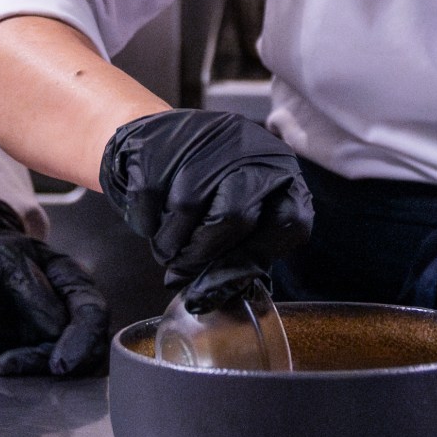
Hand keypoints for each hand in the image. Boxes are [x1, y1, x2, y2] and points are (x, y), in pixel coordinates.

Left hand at [0, 197, 109, 377]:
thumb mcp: (6, 261)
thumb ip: (32, 292)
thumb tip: (56, 331)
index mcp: (72, 280)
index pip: (93, 314)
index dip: (81, 342)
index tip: (59, 364)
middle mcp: (70, 310)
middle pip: (88, 348)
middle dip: (60, 366)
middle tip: (19, 366)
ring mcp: (53, 333)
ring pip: (66, 367)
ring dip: (37, 373)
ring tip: (2, 366)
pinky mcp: (32, 351)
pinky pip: (38, 373)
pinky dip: (23, 376)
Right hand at [98, 108, 312, 306]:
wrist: (158, 139)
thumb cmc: (207, 187)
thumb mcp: (240, 210)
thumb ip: (243, 251)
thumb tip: (215, 296)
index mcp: (280, 169)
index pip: (289, 221)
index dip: (256, 260)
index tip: (225, 282)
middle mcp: (248, 147)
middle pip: (234, 217)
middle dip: (203, 258)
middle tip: (183, 275)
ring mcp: (201, 140)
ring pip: (187, 209)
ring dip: (171, 246)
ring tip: (167, 251)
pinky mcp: (157, 144)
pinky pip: (150, 199)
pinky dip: (146, 225)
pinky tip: (151, 223)